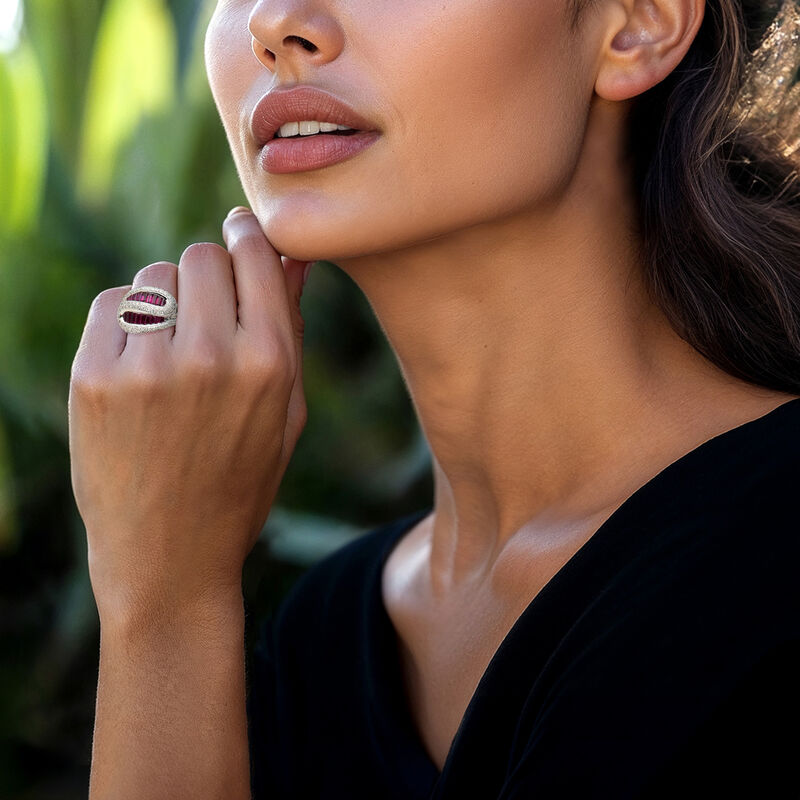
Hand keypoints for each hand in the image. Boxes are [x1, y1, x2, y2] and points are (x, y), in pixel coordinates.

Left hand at [68, 208, 309, 623]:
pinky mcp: (94, 378)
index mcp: (269, 365)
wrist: (169, 559)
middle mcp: (210, 357)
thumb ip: (290, 329)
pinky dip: (127, 324)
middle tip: (209, 313)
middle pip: (201, 257)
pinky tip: (138, 368)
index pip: (255, 257)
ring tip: (172, 354)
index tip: (240, 233)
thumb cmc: (240, 485)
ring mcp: (146, 367)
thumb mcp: (285, 413)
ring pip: (155, 278)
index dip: (248, 237)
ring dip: (168, 301)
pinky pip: (112, 305)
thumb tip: (290, 258)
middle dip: (209, 276)